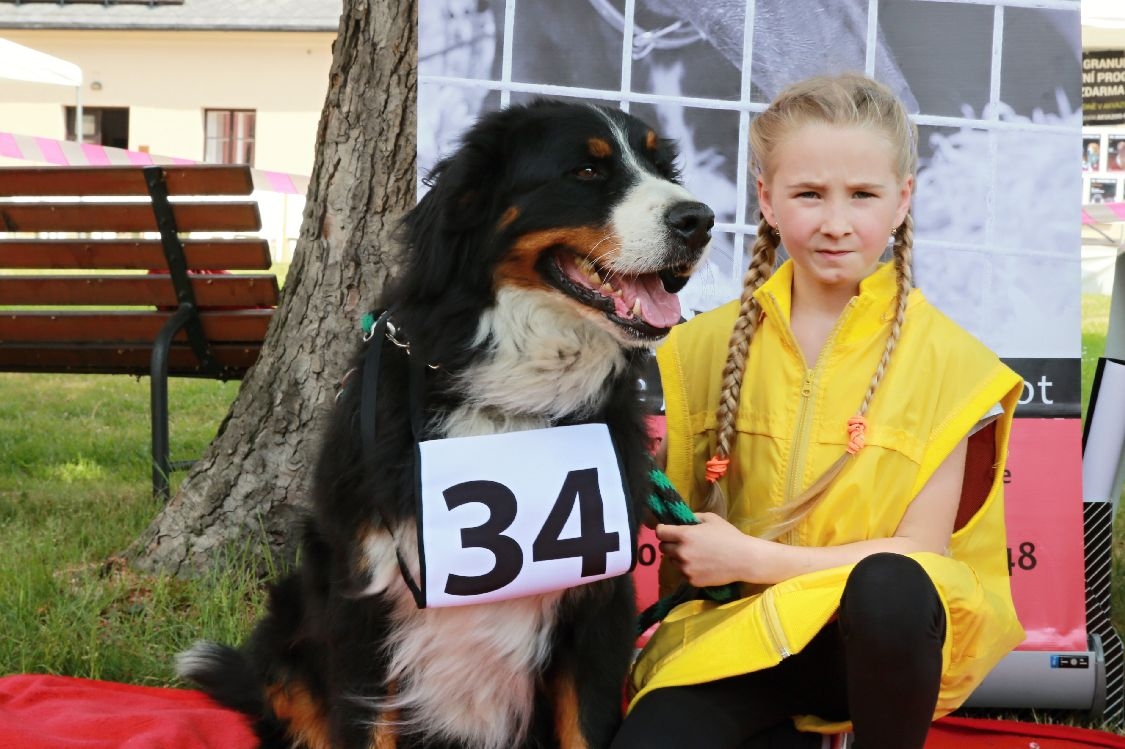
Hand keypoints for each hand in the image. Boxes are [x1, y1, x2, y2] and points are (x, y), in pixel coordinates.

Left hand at [656, 513, 773, 586]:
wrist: (744, 559)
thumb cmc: (729, 536)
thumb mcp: (711, 519)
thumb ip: (693, 517)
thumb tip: (682, 520)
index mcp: (684, 535)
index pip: (660, 533)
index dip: (662, 530)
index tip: (666, 530)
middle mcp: (681, 552)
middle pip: (663, 548)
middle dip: (669, 544)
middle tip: (682, 543)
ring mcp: (686, 568)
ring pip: (672, 562)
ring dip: (678, 557)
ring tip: (694, 555)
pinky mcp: (691, 580)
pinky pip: (683, 573)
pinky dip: (688, 569)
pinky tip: (701, 565)